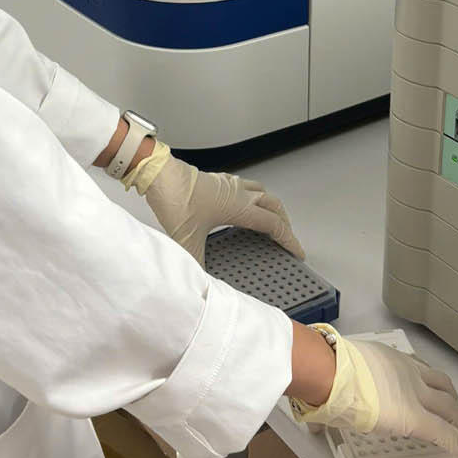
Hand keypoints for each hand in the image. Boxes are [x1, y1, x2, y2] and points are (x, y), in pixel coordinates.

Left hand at [140, 151, 303, 265]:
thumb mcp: (187, 240)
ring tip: (270, 219)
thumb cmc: (176, 199)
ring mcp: (229, 184)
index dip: (288, 239)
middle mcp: (239, 193)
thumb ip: (197, 263)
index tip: (297, 251)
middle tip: (286, 237)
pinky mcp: (217, 180)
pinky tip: (241, 205)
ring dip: (271, 206)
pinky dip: (253, 197)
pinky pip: (246, 187)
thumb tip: (200, 282)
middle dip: (284, 222)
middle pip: (274, 205)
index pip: (274, 225)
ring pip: (261, 192)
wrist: (159, 174)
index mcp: (240, 207)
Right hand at [294, 333, 457, 457]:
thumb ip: (332, 396)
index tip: (439, 392)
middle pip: (442, 387)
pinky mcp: (417, 418)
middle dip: (455, 402)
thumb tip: (312, 425)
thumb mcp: (337, 373)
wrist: (333, 372)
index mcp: (389, 360)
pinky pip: (444, 432)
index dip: (432, 383)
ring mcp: (415, 394)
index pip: (419, 370)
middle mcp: (408, 373)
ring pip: (450, 408)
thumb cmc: (327, 371)